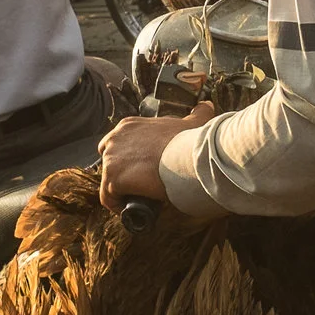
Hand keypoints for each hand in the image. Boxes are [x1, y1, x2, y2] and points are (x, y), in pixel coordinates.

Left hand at [99, 102, 213, 207]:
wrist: (186, 156)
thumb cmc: (188, 141)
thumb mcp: (191, 122)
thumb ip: (197, 113)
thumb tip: (207, 105)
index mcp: (127, 126)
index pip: (115, 145)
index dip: (125, 161)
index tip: (139, 172)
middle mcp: (114, 139)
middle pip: (109, 163)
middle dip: (121, 176)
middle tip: (139, 187)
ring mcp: (111, 158)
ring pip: (108, 182)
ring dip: (120, 191)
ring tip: (137, 199)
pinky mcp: (112, 177)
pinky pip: (108, 198)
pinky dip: (117, 205)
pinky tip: (129, 209)